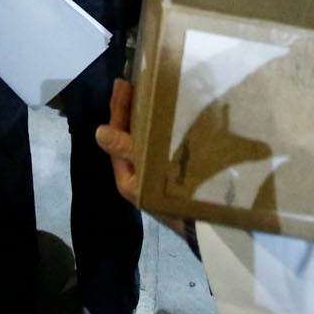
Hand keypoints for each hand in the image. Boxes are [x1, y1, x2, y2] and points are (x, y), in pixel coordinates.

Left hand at [97, 78, 191, 238]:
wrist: (214, 231)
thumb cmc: (178, 200)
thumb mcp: (150, 173)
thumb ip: (127, 151)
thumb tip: (99, 132)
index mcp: (128, 178)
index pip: (116, 137)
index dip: (118, 110)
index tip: (122, 85)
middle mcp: (138, 177)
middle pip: (129, 138)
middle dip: (131, 112)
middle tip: (132, 83)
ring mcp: (156, 177)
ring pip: (147, 141)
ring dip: (148, 119)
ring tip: (150, 93)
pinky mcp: (175, 177)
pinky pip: (163, 148)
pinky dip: (164, 131)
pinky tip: (173, 116)